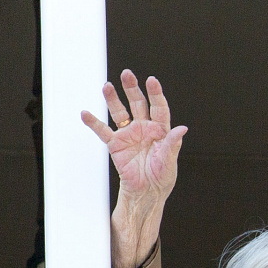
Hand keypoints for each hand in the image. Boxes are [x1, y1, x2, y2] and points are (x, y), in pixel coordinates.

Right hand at [81, 69, 187, 267]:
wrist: (146, 192)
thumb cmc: (162, 177)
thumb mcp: (169, 161)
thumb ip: (172, 144)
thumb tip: (182, 129)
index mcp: (161, 129)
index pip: (158, 107)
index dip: (155, 94)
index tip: (151, 81)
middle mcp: (144, 128)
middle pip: (138, 103)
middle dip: (132, 89)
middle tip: (126, 75)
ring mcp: (129, 134)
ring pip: (120, 112)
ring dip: (113, 99)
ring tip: (106, 86)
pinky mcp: (116, 145)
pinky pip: (103, 131)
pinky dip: (94, 123)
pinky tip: (86, 113)